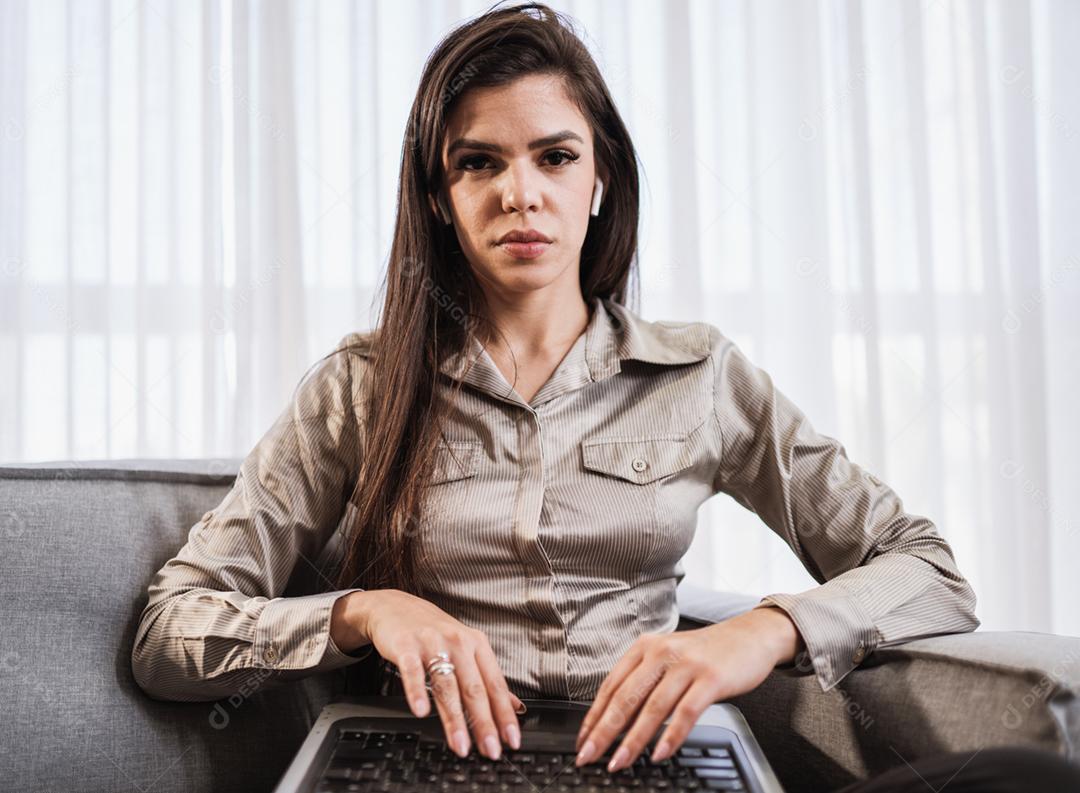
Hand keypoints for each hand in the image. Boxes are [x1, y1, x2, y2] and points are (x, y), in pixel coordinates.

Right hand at [342, 589, 524, 759]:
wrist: (395, 607)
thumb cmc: (433, 631)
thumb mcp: (466, 648)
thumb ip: (488, 678)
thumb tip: (515, 706)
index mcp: (477, 645)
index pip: (496, 685)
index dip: (505, 714)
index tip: (512, 740)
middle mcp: (458, 643)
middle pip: (474, 688)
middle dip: (484, 723)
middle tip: (490, 750)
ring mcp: (432, 643)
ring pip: (447, 685)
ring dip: (454, 718)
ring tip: (460, 744)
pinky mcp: (406, 645)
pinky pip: (412, 671)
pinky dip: (417, 692)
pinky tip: (421, 711)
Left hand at [574, 607, 801, 770]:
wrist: (749, 636)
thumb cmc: (706, 653)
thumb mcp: (668, 659)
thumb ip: (645, 683)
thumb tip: (617, 721)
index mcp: (645, 647)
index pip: (611, 685)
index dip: (594, 716)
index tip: (582, 740)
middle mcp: (661, 652)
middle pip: (625, 697)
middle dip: (604, 731)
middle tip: (589, 755)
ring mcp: (686, 665)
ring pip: (652, 708)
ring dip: (633, 740)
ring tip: (619, 761)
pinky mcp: (710, 678)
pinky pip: (685, 712)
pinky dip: (670, 736)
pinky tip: (659, 754)